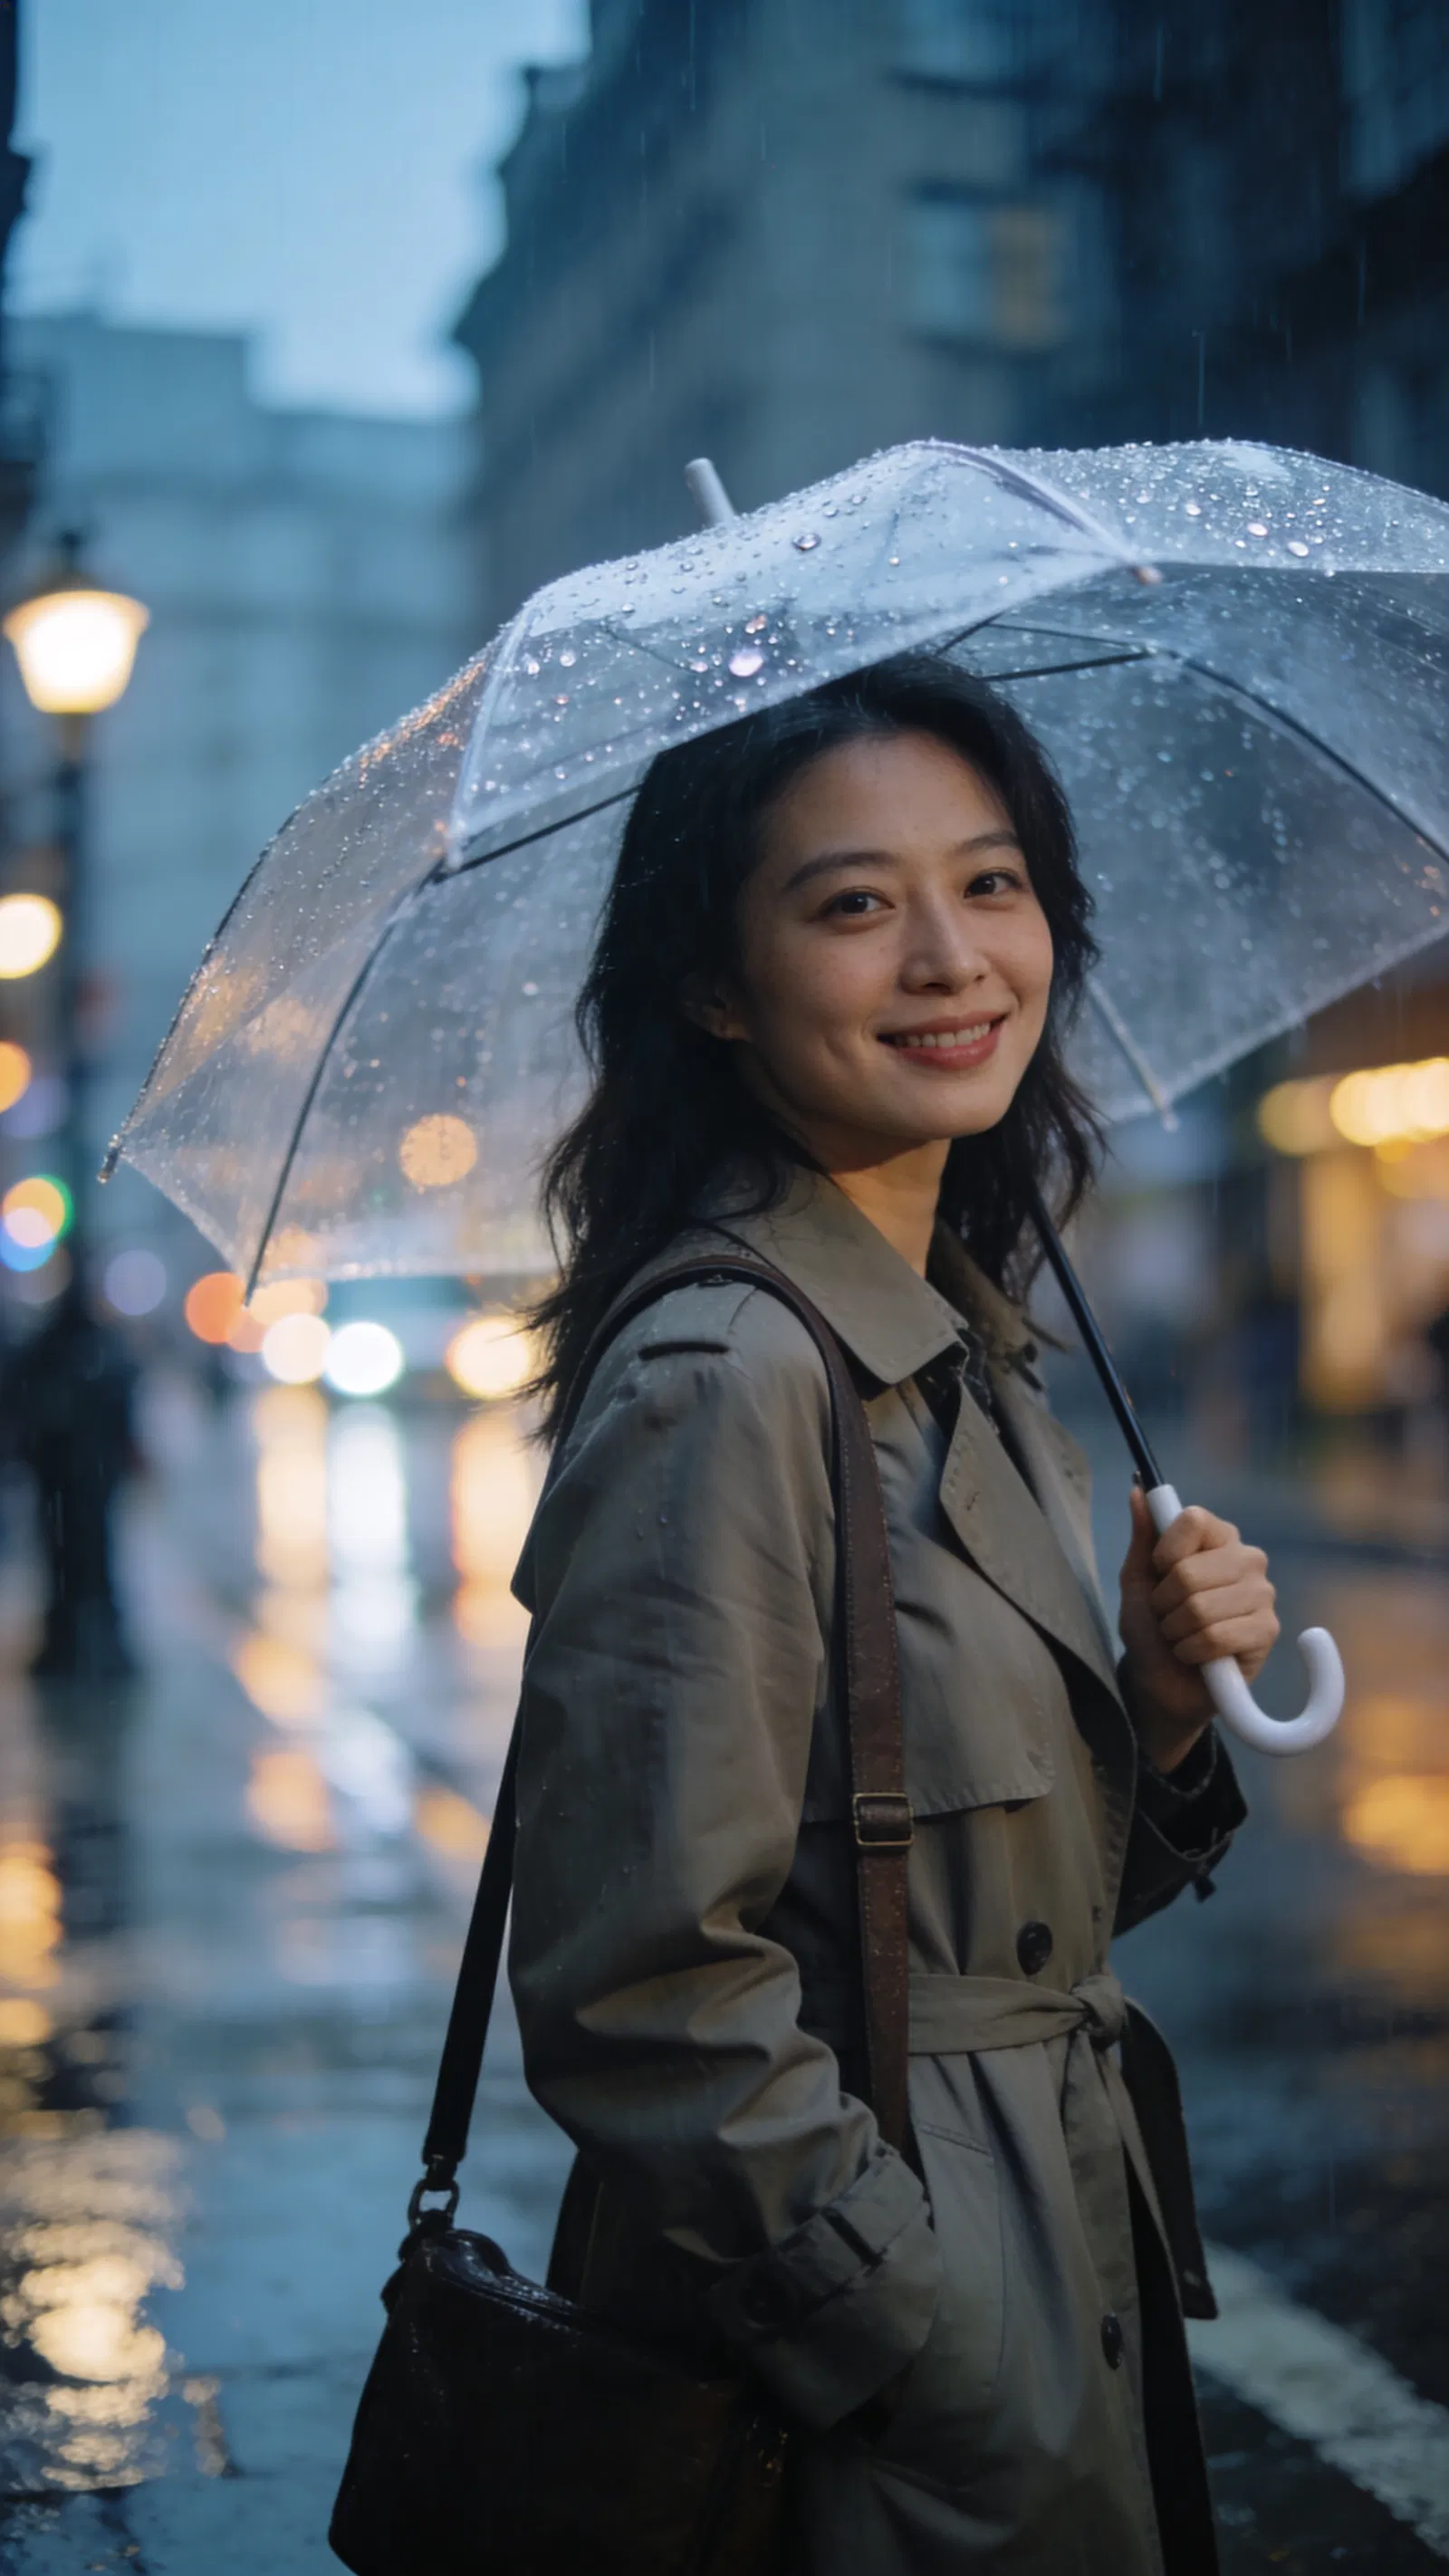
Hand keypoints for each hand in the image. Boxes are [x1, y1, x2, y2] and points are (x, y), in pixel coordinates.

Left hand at [1118, 1487, 1279, 1771]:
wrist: (1160, 1681)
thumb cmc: (1150, 1626)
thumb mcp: (1137, 1580)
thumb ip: (1143, 1536)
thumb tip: (1137, 1489)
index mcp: (1218, 1537)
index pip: (1193, 1519)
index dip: (1165, 1551)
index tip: (1159, 1574)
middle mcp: (1247, 1558)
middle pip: (1190, 1569)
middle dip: (1164, 1603)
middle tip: (1168, 1616)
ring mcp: (1262, 1594)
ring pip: (1201, 1607)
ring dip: (1176, 1631)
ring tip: (1181, 1637)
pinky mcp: (1268, 1631)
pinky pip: (1218, 1636)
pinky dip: (1194, 1651)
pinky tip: (1198, 1656)